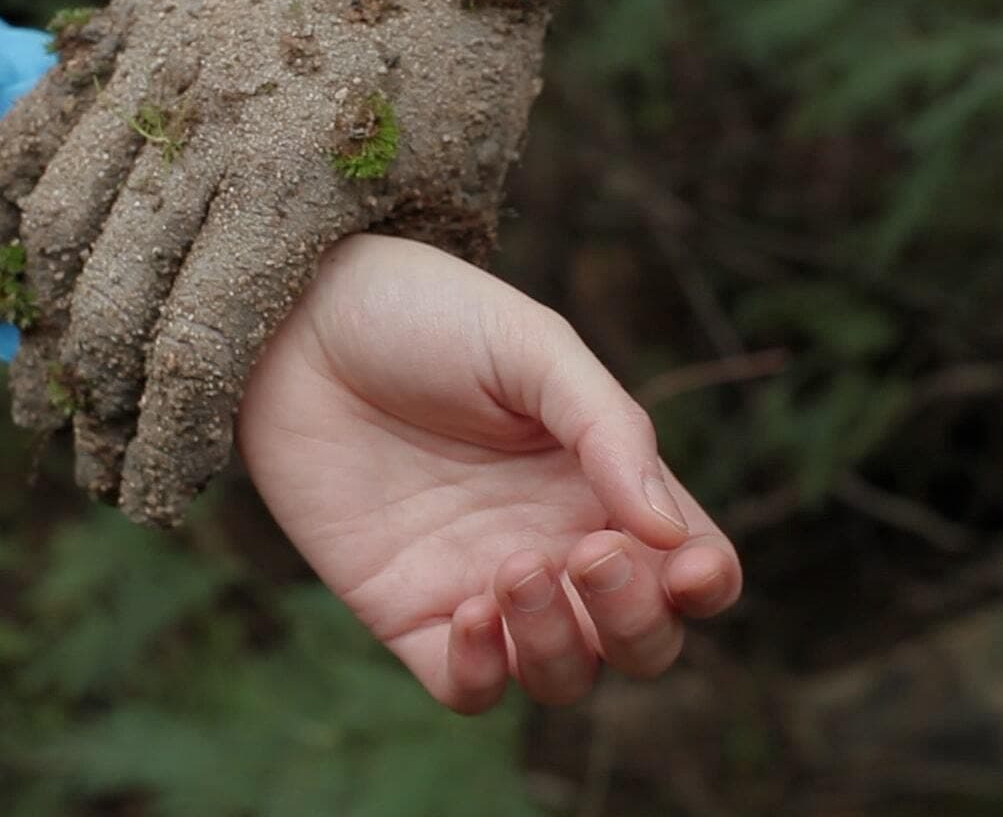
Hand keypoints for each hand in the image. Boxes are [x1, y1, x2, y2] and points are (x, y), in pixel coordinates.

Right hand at [0, 0, 547, 526]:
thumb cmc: (467, 64)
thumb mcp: (456, 195)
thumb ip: (388, 289)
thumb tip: (349, 376)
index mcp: (296, 192)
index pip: (199, 353)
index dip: (167, 441)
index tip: (153, 500)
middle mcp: (209, 135)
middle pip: (115, 304)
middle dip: (96, 405)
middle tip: (88, 461)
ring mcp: (157, 71)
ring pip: (60, 224)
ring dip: (41, 323)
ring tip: (39, 391)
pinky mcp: (128, 25)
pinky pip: (31, 127)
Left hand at [236, 234, 741, 712]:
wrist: (295, 322)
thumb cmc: (424, 314)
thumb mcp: (531, 346)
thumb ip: (608, 429)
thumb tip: (668, 532)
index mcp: (602, 481)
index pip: (690, 564)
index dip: (706, 584)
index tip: (689, 567)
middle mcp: (556, 544)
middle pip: (640, 639)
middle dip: (637, 621)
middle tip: (588, 554)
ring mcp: (484, 584)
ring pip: (564, 674)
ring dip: (560, 645)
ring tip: (514, 567)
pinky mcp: (407, 612)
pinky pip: (468, 689)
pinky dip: (484, 673)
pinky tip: (470, 609)